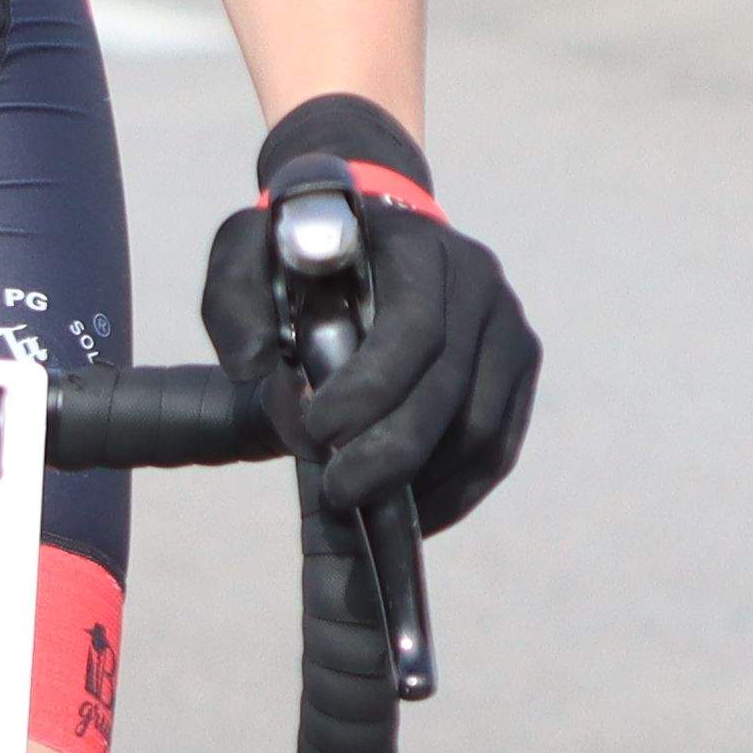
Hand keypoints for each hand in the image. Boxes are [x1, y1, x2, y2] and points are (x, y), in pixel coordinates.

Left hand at [201, 93, 539, 531]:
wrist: (368, 240)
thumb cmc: (302, 255)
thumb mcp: (249, 251)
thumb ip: (234, 300)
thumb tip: (254, 367)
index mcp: (418, 246)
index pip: (413, 328)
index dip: (370, 390)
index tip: (316, 431)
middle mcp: (478, 280)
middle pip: (450, 389)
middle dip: (391, 454)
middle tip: (338, 492)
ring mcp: (508, 326)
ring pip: (482, 430)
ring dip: (424, 482)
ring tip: (367, 505)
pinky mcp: (518, 369)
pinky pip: (498, 449)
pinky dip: (456, 492)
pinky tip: (409, 512)